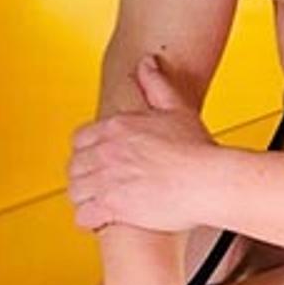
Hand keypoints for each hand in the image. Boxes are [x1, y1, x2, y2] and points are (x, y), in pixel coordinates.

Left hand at [68, 55, 219, 233]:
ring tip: (98, 204)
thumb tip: (146, 64)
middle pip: (74, 166)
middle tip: (97, 186)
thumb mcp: (176, 108)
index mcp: (117, 127)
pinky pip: (83, 215)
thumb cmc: (197, 150)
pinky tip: (101, 220)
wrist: (208, 181)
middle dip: (84, 177)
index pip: (80, 139)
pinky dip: (89, 220)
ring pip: (76, 191)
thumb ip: (156, 84)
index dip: (86, 153)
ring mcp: (107, 179)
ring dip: (85, 198)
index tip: (96, 161)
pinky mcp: (112, 206)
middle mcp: (107, 151)